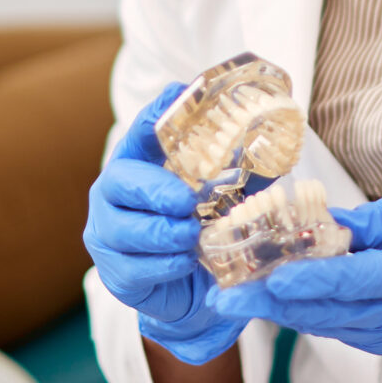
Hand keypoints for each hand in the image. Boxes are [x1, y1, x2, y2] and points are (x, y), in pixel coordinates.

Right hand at [84, 86, 247, 363]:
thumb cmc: (201, 227)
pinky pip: (133, 268)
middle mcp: (114, 194)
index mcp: (138, 163)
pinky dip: (163, 265)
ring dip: (163, 233)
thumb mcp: (219, 194)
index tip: (177, 95)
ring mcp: (108, 234)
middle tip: (186, 201)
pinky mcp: (114, 273)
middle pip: (121, 182)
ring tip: (192, 235)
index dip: (156, 115)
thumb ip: (234, 169)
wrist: (191, 286)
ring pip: (124, 230)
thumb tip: (273, 142)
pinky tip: (185, 261)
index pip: (142, 131)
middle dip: (154, 191)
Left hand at [212, 193, 381, 357]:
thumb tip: (322, 222)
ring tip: (231, 296)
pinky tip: (266, 298)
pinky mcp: (375, 340)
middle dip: (271, 304)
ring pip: (321, 324)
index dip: (309, 281)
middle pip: (325, 311)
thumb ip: (372, 222)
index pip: (354, 281)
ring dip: (275, 311)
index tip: (270, 278)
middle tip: (223, 296)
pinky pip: (329, 326)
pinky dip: (297, 313)